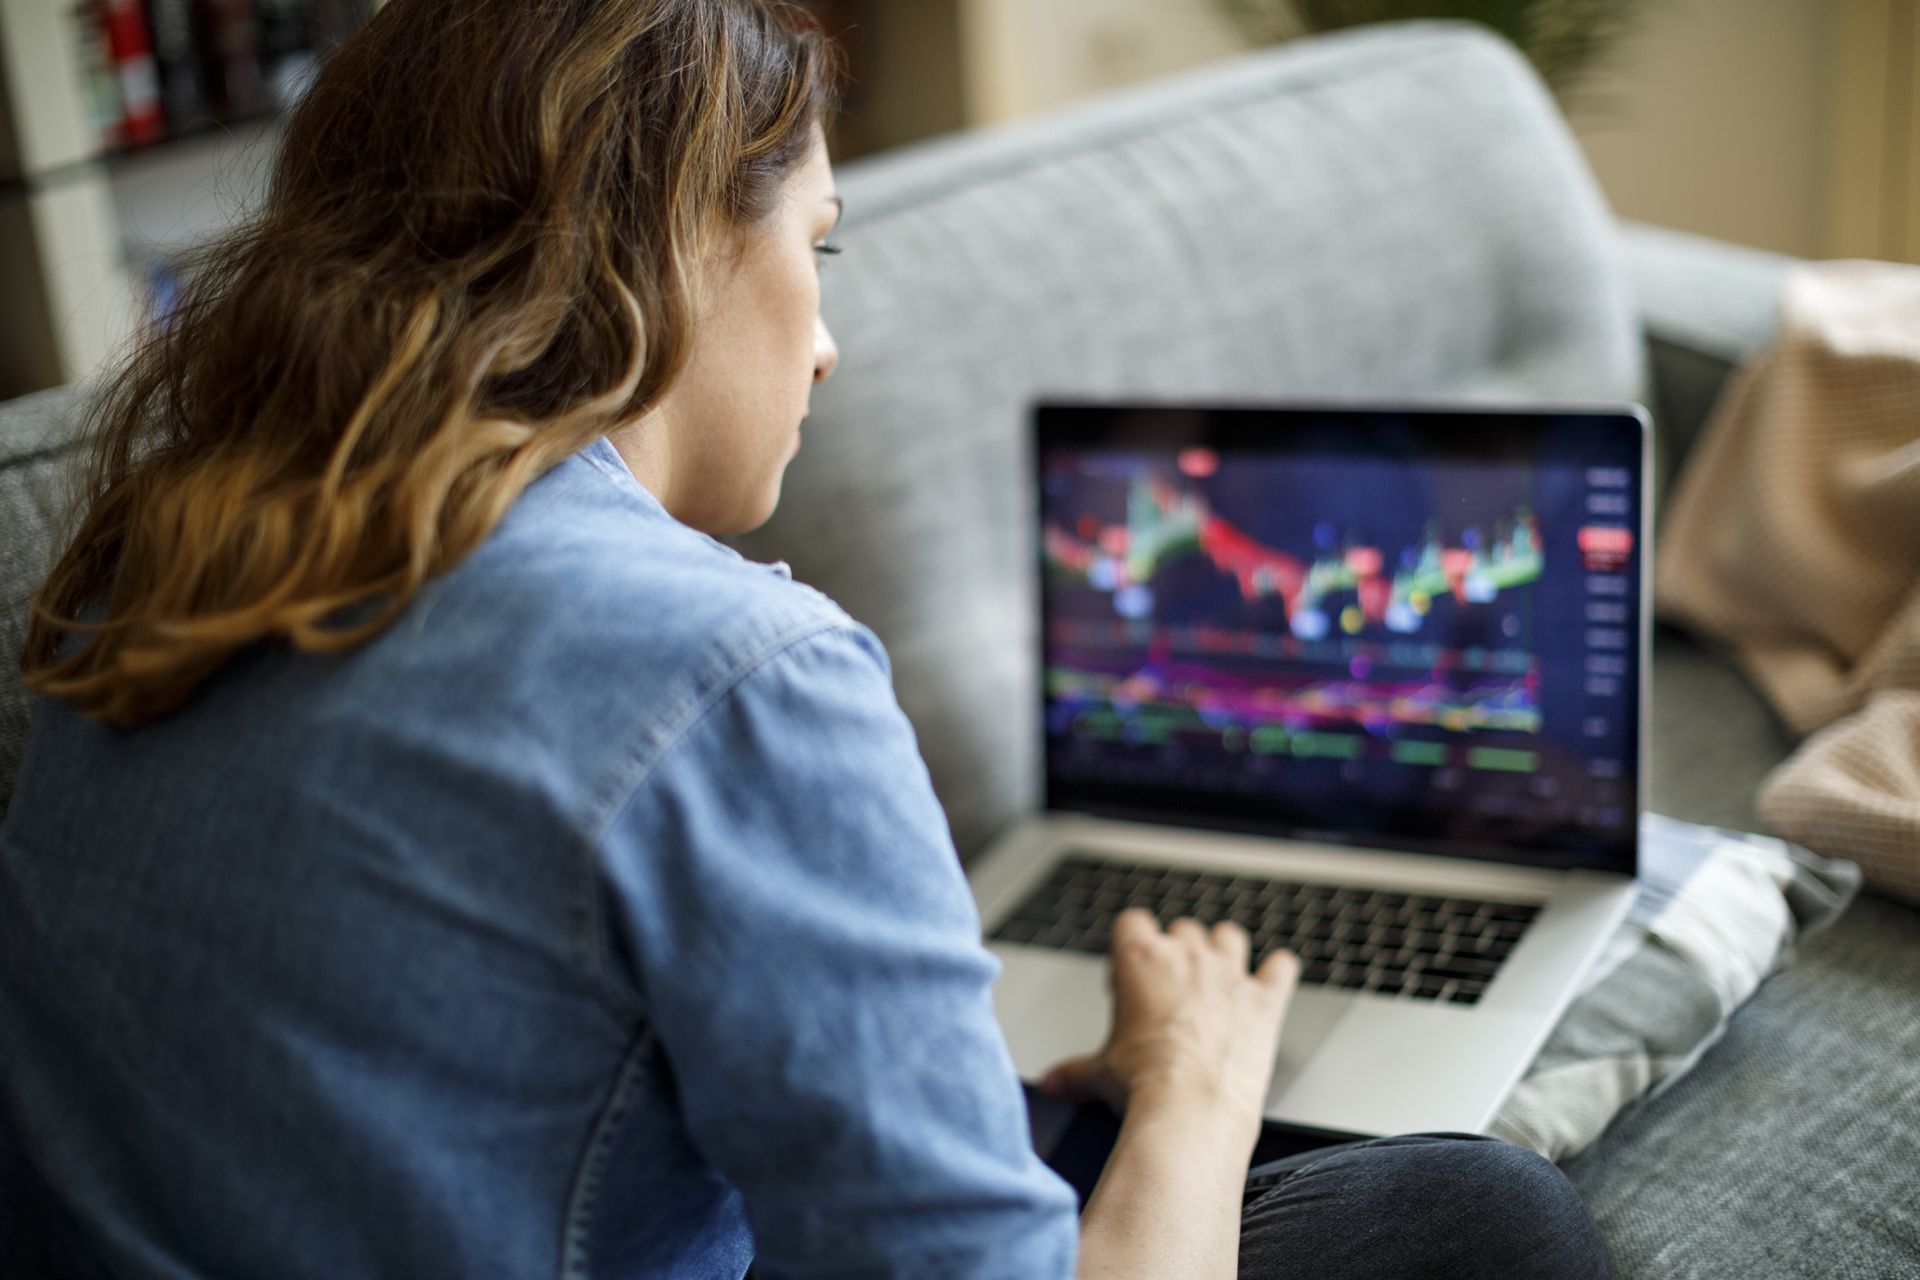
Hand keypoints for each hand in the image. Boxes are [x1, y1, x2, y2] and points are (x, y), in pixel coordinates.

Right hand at [1039, 909, 1299, 1126]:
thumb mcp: (1099, 1075)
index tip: (1128, 979)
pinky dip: (1277, 972)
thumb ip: (1074, 1073)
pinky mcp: (1264, 1000)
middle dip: (1178, 953)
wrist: (1190, 1109)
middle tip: (1171, 991)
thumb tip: (1051, 1085)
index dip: (1129, 947)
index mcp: (1138, 960)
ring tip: (1218, 979)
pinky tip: (1271, 980)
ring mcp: (1229, 975)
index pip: (1131, 923)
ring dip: (1225, 951)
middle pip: (1183, 928)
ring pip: (1229, 936)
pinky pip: (1281, 966)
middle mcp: (1186, 956)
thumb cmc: (1142, 1086)